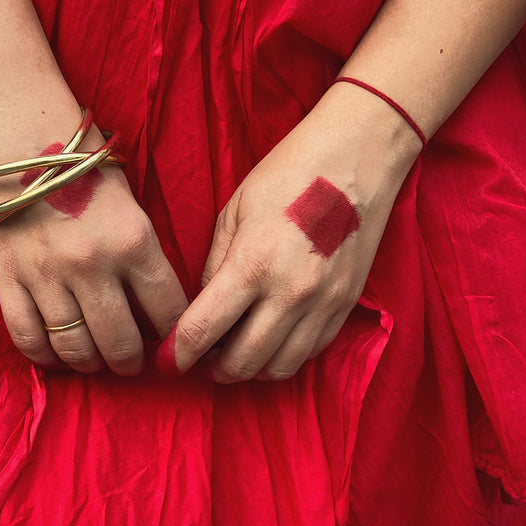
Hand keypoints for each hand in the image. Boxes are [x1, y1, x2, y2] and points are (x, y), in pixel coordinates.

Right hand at [0, 125, 187, 375]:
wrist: (17, 133)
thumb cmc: (82, 164)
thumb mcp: (130, 201)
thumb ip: (142, 254)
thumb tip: (154, 307)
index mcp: (134, 240)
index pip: (169, 312)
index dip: (176, 336)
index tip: (172, 341)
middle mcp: (93, 264)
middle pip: (122, 343)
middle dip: (133, 362)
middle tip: (133, 361)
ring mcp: (47, 275)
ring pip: (76, 349)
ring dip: (92, 364)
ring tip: (97, 359)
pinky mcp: (8, 279)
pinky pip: (28, 338)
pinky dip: (46, 356)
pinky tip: (58, 354)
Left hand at [159, 83, 421, 381]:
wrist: (357, 156)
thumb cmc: (288, 172)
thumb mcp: (235, 210)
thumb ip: (215, 263)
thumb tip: (203, 305)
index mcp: (253, 263)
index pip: (204, 329)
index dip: (179, 354)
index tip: (167, 362)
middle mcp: (290, 293)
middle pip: (241, 362)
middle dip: (214, 369)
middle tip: (202, 358)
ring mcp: (323, 303)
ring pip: (278, 367)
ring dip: (250, 369)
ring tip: (235, 353)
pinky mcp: (347, 305)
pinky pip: (310, 352)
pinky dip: (284, 356)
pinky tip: (270, 338)